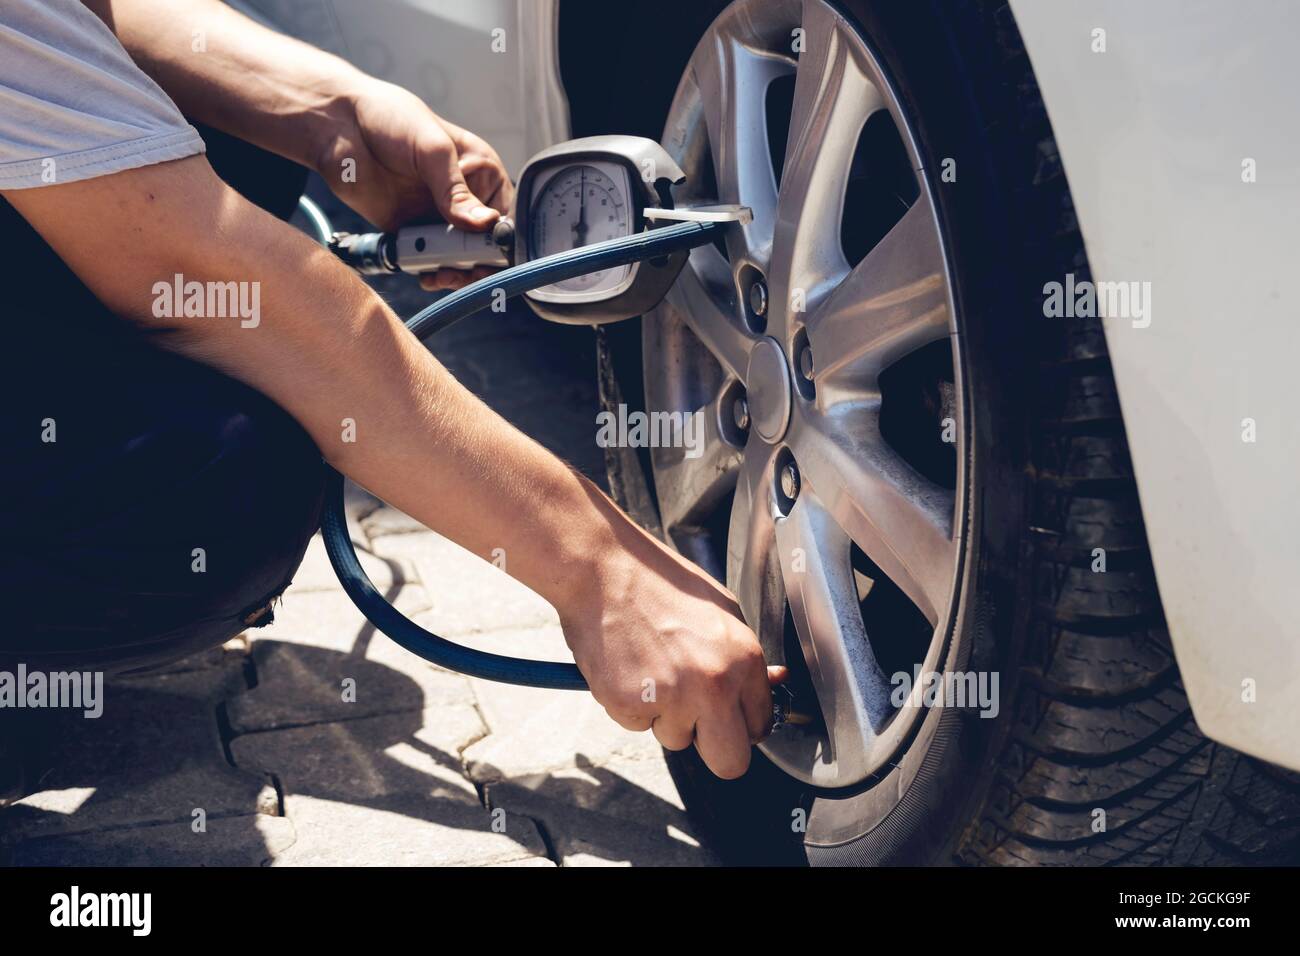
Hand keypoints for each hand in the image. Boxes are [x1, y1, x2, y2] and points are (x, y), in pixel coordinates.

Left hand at [316, 78, 513, 289]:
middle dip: (479, 262)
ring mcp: (438, 217)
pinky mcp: (412, 232)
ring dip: (455, 272)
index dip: (501, 239)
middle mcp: (464, 198)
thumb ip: (456, 190)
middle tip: (462, 268)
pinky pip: (429, 261)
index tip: (487, 254)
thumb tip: (487, 224)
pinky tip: (425, 272)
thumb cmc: (389, 119)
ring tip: (441, 272)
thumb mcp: (432, 149)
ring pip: (460, 260)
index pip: (505, 216)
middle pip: (486, 245)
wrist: (337, 125)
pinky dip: (431, 271)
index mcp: (482, 173)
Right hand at [559, 530, 785, 779]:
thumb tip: (771, 685)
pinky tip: (629, 666)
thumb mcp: (722, 610)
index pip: (760, 727)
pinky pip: (637, 725)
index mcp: (744, 660)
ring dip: (666, 716)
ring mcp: (671, 699)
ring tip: (652, 668)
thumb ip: (745, 658)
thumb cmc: (662, 582)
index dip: (741, 724)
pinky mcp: (629, 705)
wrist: (605, 568)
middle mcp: (713, 686)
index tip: (728, 714)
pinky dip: (632, 704)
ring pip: (676, 740)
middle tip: (696, 719)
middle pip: (730, 763)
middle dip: (714, 747)